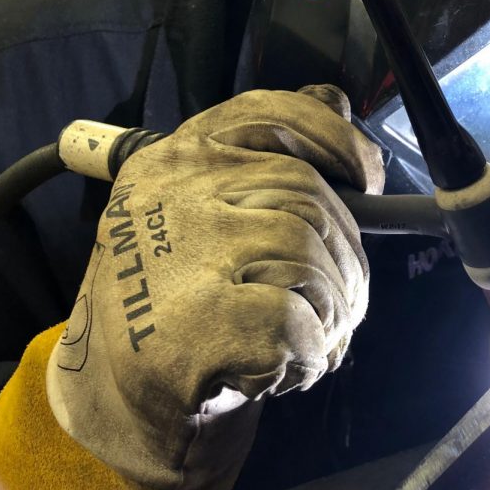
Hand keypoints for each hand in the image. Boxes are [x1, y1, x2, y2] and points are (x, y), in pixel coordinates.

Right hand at [46, 86, 383, 489]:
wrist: (119, 389)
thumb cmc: (181, 293)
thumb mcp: (208, 210)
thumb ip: (267, 155)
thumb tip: (337, 100)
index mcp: (177, 157)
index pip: (269, 112)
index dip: (336, 138)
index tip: (370, 177)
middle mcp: (172, 191)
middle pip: (307, 194)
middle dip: (349, 253)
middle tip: (351, 297)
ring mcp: (181, 252)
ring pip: (309, 254)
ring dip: (337, 306)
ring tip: (325, 336)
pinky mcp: (195, 321)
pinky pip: (297, 320)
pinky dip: (315, 351)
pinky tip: (295, 366)